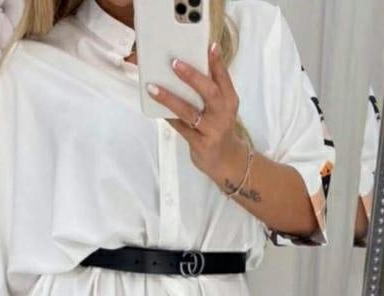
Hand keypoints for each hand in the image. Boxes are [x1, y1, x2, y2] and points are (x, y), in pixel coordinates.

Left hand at [147, 42, 247, 184]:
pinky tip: (157, 108)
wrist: (226, 161)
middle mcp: (223, 114)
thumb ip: (209, 90)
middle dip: (192, 77)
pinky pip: (181, 128)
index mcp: (230, 100)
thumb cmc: (219, 127)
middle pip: (210, 92)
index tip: (210, 46)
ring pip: (189, 112)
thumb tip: (185, 68)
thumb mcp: (222, 107)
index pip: (224, 78)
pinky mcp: (201, 144)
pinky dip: (169, 117)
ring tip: (153, 88)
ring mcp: (212, 130)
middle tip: (175, 63)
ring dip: (170, 98)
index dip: (217, 62)